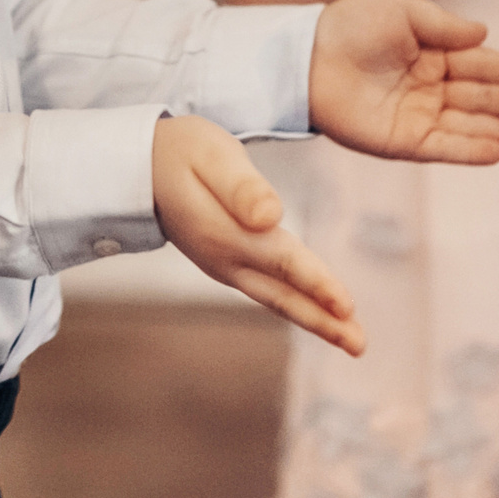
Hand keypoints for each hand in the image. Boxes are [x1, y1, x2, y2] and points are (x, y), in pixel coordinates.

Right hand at [152, 116, 362, 355]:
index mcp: (224, 233)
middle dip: (324, 321)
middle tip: (360, 346)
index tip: (348, 307)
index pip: (282, 261)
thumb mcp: (210, 155)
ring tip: (351, 339)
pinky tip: (315, 311)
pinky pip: (266, 289)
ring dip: (314, 318)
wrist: (138, 168)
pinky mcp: (225, 262)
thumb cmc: (179, 151)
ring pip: (276, 296)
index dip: (317, 283)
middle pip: (283, 293)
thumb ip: (241, 186)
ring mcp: (223, 265)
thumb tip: (271, 217)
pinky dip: (294, 303)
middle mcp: (224, 259)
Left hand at [309, 0, 498, 163]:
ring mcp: (418, 116)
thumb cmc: (349, 25)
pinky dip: (469, 150)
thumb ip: (443, 25)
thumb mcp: (401, 10)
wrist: (305, 57)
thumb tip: (484, 34)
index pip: (483, 65)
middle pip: (484, 97)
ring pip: (471, 124)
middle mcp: (431, 88)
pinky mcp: (401, 142)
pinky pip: (442, 148)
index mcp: (434, 54)